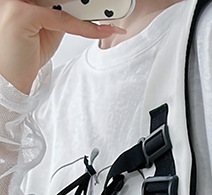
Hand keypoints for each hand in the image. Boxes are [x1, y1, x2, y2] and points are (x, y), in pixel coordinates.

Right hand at [0, 0, 122, 93]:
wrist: (10, 78)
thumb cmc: (26, 56)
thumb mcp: (48, 32)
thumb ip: (61, 19)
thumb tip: (83, 14)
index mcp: (27, 1)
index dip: (80, 3)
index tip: (102, 10)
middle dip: (87, 5)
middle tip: (110, 13)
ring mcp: (19, 3)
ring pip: (63, 4)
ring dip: (89, 12)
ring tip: (110, 21)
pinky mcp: (22, 14)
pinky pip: (61, 18)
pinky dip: (83, 26)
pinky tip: (99, 30)